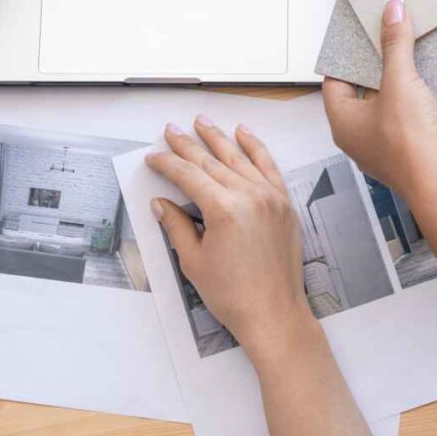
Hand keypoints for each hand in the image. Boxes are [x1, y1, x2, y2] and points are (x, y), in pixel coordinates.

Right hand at [146, 117, 315, 360]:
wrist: (274, 313)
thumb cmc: (234, 294)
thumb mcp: (194, 261)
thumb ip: (176, 226)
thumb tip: (161, 204)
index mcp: (223, 209)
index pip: (188, 175)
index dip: (168, 164)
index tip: (153, 157)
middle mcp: (249, 195)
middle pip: (211, 161)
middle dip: (187, 145)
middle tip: (171, 131)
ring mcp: (269, 196)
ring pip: (238, 157)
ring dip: (218, 138)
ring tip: (202, 122)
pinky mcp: (283, 202)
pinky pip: (267, 165)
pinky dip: (254, 147)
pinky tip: (243, 133)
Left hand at [322, 0, 436, 200]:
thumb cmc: (409, 144)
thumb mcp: (399, 81)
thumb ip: (395, 44)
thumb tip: (391, 10)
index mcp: (344, 123)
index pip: (335, 82)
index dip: (345, 57)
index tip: (357, 35)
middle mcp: (362, 137)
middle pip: (363, 91)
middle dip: (376, 66)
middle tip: (385, 38)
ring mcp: (388, 145)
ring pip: (389, 104)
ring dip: (400, 83)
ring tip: (409, 53)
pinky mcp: (415, 148)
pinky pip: (411, 116)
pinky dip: (418, 99)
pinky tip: (430, 81)